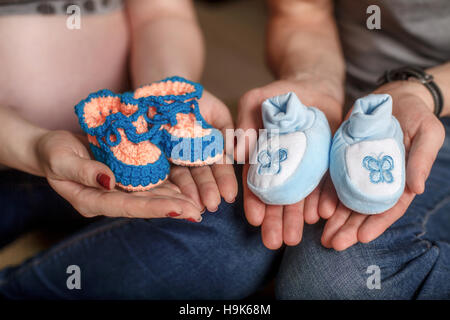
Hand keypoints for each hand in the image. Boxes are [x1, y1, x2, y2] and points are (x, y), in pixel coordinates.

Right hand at [36, 130, 202, 219]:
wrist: (53, 146)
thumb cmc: (52, 152)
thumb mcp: (61, 159)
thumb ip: (83, 172)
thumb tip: (109, 181)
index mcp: (94, 200)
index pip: (128, 206)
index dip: (155, 208)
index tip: (181, 210)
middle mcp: (111, 197)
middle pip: (145, 204)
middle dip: (173, 207)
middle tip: (199, 212)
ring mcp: (120, 187)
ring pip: (151, 194)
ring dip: (175, 198)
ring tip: (200, 201)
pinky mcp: (126, 175)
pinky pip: (149, 181)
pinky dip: (167, 182)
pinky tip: (186, 183)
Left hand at [168, 90, 237, 211]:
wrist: (164, 88)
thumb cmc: (194, 99)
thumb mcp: (218, 113)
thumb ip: (229, 132)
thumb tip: (238, 154)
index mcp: (209, 149)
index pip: (218, 166)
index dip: (225, 180)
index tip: (230, 195)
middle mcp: (192, 158)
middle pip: (201, 176)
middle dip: (208, 191)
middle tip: (213, 205)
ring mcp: (174, 159)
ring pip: (183, 178)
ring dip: (191, 193)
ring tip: (197, 205)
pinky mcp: (155, 158)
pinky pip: (162, 172)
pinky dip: (170, 185)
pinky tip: (177, 197)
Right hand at [237, 77, 342, 248]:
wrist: (315, 87)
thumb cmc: (280, 95)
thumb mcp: (256, 102)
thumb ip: (244, 121)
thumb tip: (237, 153)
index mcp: (262, 158)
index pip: (256, 184)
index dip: (254, 202)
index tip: (255, 220)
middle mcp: (283, 169)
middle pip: (277, 199)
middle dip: (275, 221)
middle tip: (274, 242)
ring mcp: (306, 170)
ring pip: (300, 198)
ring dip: (296, 219)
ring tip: (295, 238)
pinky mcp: (326, 166)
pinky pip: (325, 186)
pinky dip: (322, 200)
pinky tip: (321, 214)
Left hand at [321, 81, 445, 250]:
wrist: (393, 96)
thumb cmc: (416, 114)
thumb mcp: (427, 132)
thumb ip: (422, 159)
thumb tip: (417, 188)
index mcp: (401, 180)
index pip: (390, 208)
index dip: (377, 223)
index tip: (362, 238)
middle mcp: (378, 181)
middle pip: (363, 210)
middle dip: (349, 229)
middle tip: (333, 244)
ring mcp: (359, 172)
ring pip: (346, 201)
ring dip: (335, 220)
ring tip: (322, 237)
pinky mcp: (342, 160)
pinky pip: (333, 182)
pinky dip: (326, 197)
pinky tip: (316, 210)